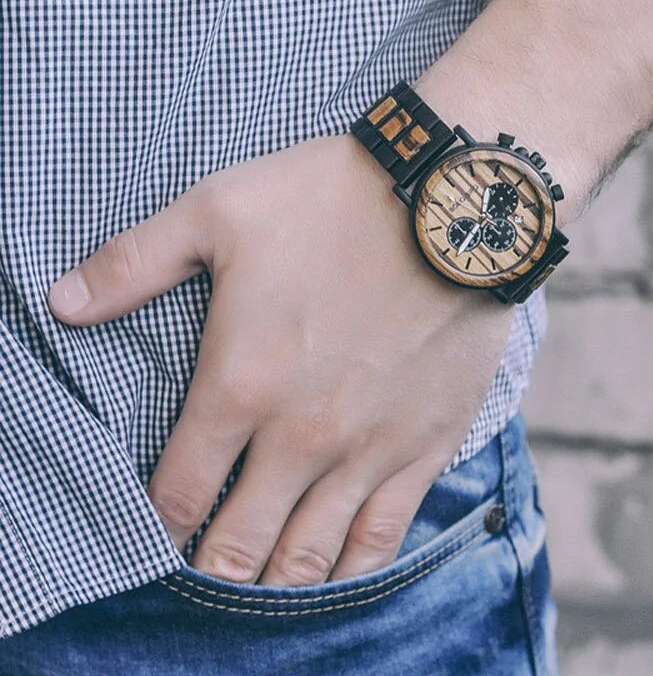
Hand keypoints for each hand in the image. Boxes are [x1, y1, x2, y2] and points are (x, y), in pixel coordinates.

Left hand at [47, 135, 512, 584]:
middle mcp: (302, 436)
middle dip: (211, 570)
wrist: (453, 204)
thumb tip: (63, 303)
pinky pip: (383, 536)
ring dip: (274, 586)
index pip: (178, 492)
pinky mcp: (425, 446)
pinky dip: (350, 569)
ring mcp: (368, 449)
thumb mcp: (220, 210)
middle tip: (202, 571)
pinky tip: (334, 573)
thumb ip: (134, 263)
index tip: (153, 532)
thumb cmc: (334, 201)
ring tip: (258, 587)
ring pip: (309, 557)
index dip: (155, 525)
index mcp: (242, 385)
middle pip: (239, 544)